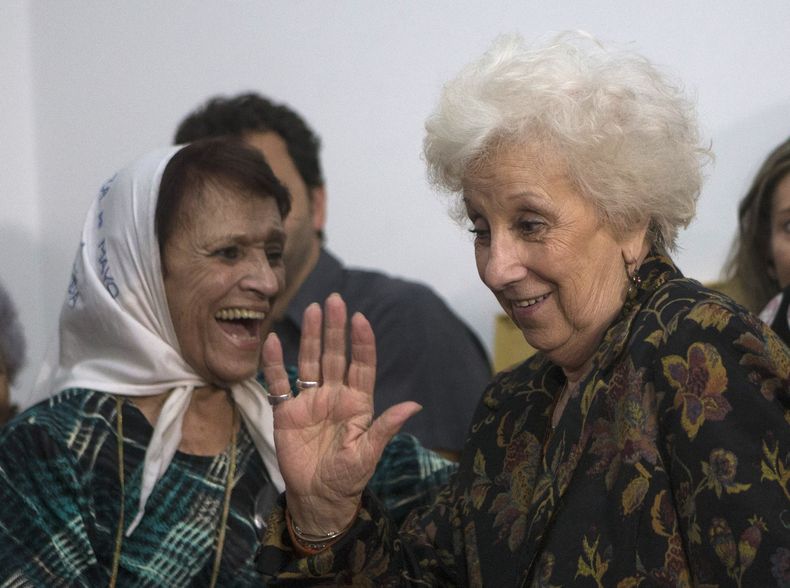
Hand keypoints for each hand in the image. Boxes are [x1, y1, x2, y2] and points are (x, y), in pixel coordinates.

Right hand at [261, 293, 420, 533]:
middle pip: (334, 356)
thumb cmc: (347, 478)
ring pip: (310, 362)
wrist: (317, 498)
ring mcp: (309, 402)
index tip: (361, 319)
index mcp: (357, 404)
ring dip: (311, 337)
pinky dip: (275, 364)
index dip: (362, 343)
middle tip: (335, 299)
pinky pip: (279, 383)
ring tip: (313, 308)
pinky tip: (273, 340)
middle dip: (335, 329)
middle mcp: (334, 396)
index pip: (361, 366)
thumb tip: (414, 406)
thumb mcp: (368, 454)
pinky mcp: (286, 412)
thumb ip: (385, 428)